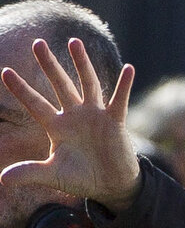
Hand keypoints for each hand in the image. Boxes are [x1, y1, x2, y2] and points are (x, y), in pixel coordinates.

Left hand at [0, 36, 139, 223]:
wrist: (111, 185)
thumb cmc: (81, 178)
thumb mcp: (53, 175)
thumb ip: (29, 172)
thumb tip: (2, 179)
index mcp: (56, 126)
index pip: (35, 104)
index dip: (21, 89)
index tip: (5, 71)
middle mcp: (74, 115)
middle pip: (59, 85)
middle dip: (49, 64)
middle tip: (37, 43)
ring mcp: (95, 116)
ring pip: (87, 84)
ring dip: (82, 63)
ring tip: (74, 42)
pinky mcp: (115, 121)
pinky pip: (119, 100)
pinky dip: (124, 85)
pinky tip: (129, 69)